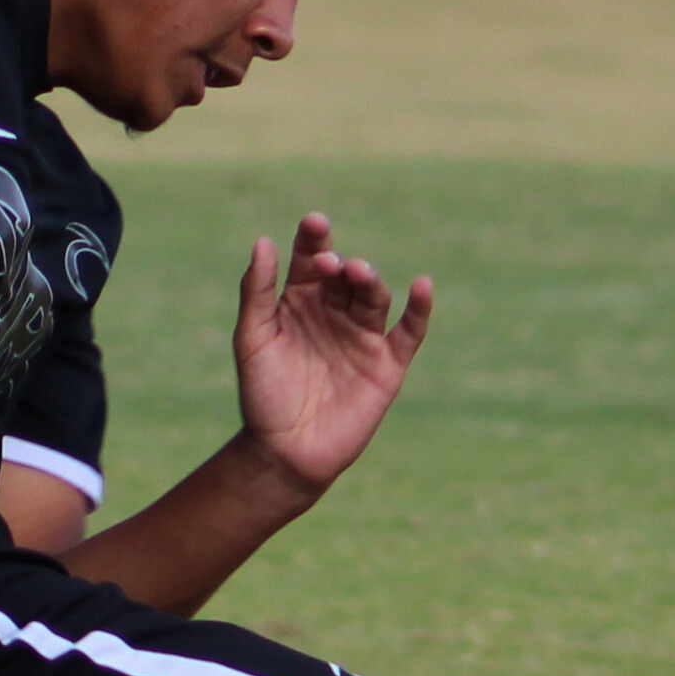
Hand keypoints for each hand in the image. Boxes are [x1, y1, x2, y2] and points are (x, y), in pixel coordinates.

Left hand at [228, 213, 434, 502]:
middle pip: (344, 275)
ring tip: (357, 273)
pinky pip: (410, 331)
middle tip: (328, 264)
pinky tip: (422, 286)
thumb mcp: (253, 339)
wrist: (285, 452)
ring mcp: (362, 337)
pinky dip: (420, 309)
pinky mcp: (387, 364)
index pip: (311, 260)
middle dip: (339, 264)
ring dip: (369, 280)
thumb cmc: (263, 396)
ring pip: (373, 296)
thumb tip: (262, 240)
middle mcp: (333, 313)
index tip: (314, 223)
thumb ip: (257, 292)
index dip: (314, 240)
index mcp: (299, 302)